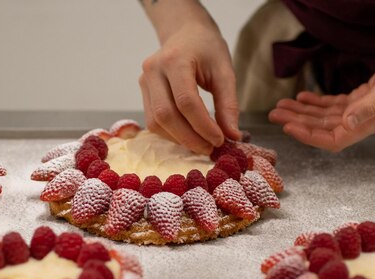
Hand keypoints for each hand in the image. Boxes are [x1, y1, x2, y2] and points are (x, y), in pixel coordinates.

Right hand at [140, 19, 240, 154]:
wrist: (185, 33)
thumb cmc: (206, 49)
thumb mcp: (224, 71)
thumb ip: (228, 104)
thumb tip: (232, 136)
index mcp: (175, 60)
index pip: (186, 102)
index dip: (203, 126)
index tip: (220, 140)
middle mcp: (153, 71)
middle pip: (166, 115)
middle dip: (189, 138)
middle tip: (209, 148)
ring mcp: (144, 82)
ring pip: (156, 122)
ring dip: (178, 139)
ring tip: (200, 144)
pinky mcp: (142, 92)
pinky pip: (153, 121)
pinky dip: (171, 134)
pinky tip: (188, 135)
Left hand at [269, 30, 374, 151]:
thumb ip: (370, 105)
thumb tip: (347, 124)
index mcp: (371, 123)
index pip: (333, 139)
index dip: (309, 136)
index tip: (288, 127)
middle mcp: (364, 120)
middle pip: (323, 129)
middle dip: (297, 122)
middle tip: (274, 114)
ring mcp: (362, 110)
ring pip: (324, 117)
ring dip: (301, 112)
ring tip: (281, 105)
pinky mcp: (361, 97)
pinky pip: (333, 105)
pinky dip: (316, 102)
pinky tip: (302, 97)